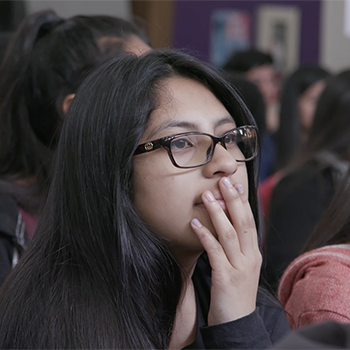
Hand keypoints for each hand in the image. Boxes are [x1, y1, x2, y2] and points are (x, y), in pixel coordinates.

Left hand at [191, 176, 261, 324]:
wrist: (237, 323)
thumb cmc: (234, 293)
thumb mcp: (240, 267)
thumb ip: (234, 248)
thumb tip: (223, 226)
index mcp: (254, 253)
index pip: (250, 222)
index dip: (242, 202)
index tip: (235, 185)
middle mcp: (250, 257)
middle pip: (243, 222)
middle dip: (233, 199)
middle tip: (223, 180)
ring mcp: (240, 267)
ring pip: (229, 233)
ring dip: (217, 212)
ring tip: (206, 196)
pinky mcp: (226, 277)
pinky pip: (214, 251)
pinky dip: (204, 235)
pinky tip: (194, 223)